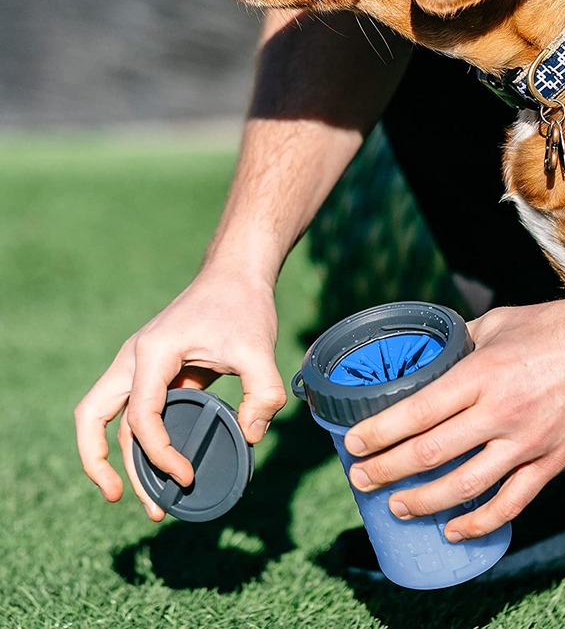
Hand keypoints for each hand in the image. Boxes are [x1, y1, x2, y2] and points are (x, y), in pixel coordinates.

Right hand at [74, 265, 285, 520]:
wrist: (235, 275)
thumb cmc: (243, 306)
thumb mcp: (259, 349)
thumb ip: (262, 394)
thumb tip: (250, 438)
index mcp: (153, 353)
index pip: (140, 417)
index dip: (160, 454)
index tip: (186, 476)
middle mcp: (135, 359)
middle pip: (94, 417)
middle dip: (99, 462)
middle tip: (122, 498)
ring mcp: (139, 364)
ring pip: (109, 417)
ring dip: (118, 457)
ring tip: (148, 498)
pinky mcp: (154, 371)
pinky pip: (134, 411)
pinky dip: (138, 440)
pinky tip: (162, 464)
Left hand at [344, 286, 564, 540]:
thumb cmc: (554, 326)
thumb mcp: (498, 322)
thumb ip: (462, 340)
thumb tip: (431, 353)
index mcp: (482, 372)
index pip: (418, 411)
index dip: (379, 433)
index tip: (352, 445)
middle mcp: (501, 411)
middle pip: (431, 453)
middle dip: (387, 471)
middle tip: (360, 480)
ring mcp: (529, 441)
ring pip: (466, 486)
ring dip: (425, 502)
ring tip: (397, 507)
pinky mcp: (553, 461)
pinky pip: (513, 503)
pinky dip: (480, 523)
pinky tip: (454, 531)